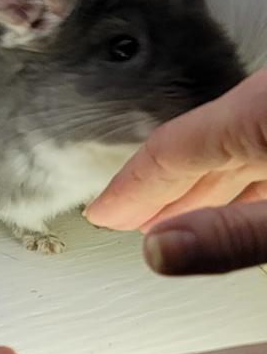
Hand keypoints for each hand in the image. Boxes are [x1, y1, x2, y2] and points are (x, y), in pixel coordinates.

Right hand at [85, 69, 266, 273]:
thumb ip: (232, 233)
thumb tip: (162, 252)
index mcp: (256, 111)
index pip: (167, 152)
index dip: (128, 186)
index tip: (101, 212)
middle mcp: (265, 101)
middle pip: (192, 150)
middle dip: (155, 192)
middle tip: (122, 220)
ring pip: (228, 150)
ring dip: (196, 189)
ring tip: (168, 221)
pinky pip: (257, 147)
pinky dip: (237, 180)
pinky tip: (234, 202)